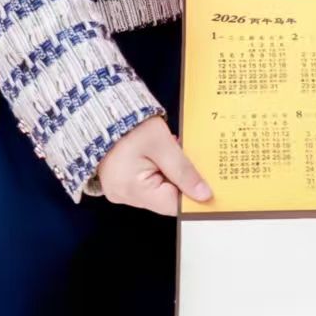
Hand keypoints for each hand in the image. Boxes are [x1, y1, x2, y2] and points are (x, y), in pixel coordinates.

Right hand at [95, 115, 211, 215]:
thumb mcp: (163, 145)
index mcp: (132, 189)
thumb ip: (184, 171)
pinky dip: (158, 170)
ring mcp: (120, 189)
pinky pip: (147, 182)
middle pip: (165, 198)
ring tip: (171, 148)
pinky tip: (161, 153)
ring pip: (158, 190)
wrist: (105, 109)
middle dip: (181, 179)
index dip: (193, 196)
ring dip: (170, 172)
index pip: (172, 206)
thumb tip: (204, 195)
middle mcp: (124, 195)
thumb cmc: (131, 125)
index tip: (209, 184)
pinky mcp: (120, 182)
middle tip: (187, 155)